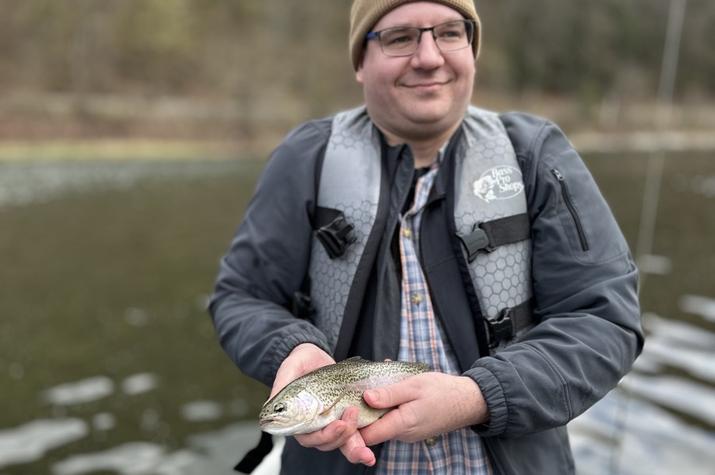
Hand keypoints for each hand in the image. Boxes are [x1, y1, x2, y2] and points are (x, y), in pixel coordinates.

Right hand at [269, 344, 375, 465]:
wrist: (316, 354)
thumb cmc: (300, 361)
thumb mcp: (290, 368)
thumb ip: (282, 384)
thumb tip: (270, 406)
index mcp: (299, 420)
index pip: (308, 437)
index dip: (323, 436)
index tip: (338, 424)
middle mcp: (316, 425)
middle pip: (328, 443)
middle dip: (342, 438)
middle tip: (351, 420)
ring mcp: (332, 422)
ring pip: (342, 442)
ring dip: (355, 444)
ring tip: (363, 429)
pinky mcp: (346, 416)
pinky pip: (355, 433)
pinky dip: (364, 441)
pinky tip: (372, 452)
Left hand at [360, 372, 487, 444]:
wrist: (469, 401)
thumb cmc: (443, 391)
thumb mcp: (414, 385)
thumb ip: (389, 393)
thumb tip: (365, 398)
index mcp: (402, 424)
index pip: (368, 436)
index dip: (353, 425)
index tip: (346, 406)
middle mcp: (402, 434)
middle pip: (372, 429)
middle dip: (362, 411)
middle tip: (356, 389)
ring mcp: (407, 432)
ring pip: (382, 422)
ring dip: (375, 405)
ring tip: (372, 383)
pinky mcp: (412, 427)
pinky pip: (393, 417)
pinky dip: (387, 404)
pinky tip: (389, 387)